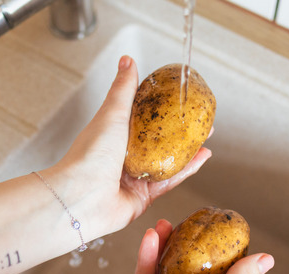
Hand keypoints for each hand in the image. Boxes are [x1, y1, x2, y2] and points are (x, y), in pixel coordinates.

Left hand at [49, 56, 211, 237]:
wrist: (82, 198)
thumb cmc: (89, 155)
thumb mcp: (111, 114)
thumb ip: (123, 89)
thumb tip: (127, 60)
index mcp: (112, 134)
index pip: (141, 118)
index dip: (163, 109)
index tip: (181, 100)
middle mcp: (121, 156)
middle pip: (157, 141)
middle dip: (180, 132)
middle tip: (200, 121)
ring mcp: (132, 178)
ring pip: (166, 162)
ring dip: (188, 151)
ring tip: (206, 138)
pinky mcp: (142, 197)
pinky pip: (168, 182)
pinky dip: (186, 171)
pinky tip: (201, 159)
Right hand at [109, 219, 274, 273]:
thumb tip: (267, 259)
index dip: (216, 251)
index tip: (214, 229)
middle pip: (188, 268)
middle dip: (187, 245)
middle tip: (186, 223)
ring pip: (164, 268)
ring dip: (165, 245)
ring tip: (165, 223)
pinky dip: (148, 255)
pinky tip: (151, 235)